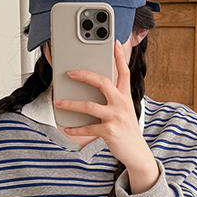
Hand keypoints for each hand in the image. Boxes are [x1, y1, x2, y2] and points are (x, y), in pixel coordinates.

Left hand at [54, 42, 159, 193]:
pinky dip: (76, 129)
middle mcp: (121, 104)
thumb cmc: (127, 132)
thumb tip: (91, 94)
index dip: (119, 57)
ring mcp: (116, 117)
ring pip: (89, 106)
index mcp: (125, 97)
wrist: (137, 153)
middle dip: (85, 75)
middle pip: (103, 82)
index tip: (113, 43)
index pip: (123, 72)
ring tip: (59, 102)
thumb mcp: (125, 112)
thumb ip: (113, 100)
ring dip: (71, 103)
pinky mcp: (110, 131)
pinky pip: (88, 128)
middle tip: (70, 72)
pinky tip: (67, 128)